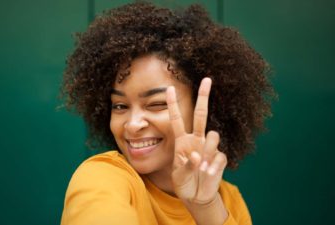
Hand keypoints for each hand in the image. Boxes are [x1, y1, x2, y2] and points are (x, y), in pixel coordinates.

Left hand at [166, 77, 227, 203]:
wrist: (196, 196)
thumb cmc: (183, 182)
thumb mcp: (178, 175)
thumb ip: (186, 165)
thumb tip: (198, 155)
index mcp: (182, 141)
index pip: (177, 119)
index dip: (172, 104)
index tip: (169, 88)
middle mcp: (196, 140)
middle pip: (201, 115)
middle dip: (204, 97)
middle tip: (207, 79)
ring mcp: (209, 148)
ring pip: (213, 135)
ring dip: (207, 150)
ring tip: (201, 168)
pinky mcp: (219, 158)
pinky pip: (219, 156)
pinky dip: (212, 167)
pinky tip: (207, 175)